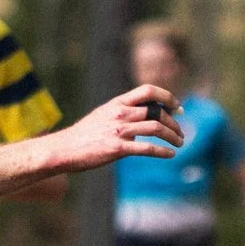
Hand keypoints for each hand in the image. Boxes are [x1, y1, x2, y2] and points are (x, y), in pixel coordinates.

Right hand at [50, 85, 182, 172]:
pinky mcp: (117, 148)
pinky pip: (147, 149)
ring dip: (173, 136)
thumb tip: (145, 118)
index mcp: (117, 103)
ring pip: (156, 128)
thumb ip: (123, 113)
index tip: (177, 107)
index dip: (166, 96)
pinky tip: (170, 155)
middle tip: (181, 132)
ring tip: (180, 143)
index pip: (148, 90)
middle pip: (156, 112)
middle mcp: (120, 113)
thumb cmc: (84, 135)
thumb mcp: (103, 115)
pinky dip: (163, 152)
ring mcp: (119, 130)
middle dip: (174, 122)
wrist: (63, 149)